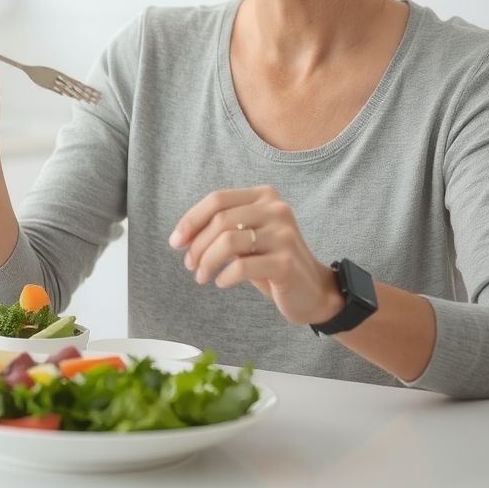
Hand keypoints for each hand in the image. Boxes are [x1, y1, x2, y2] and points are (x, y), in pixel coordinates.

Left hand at [168, 185, 342, 326]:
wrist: (312, 291)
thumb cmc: (271, 262)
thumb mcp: (246, 238)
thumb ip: (220, 230)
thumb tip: (181, 237)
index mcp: (264, 196)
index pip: (217, 199)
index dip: (191, 220)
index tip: (175, 242)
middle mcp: (277, 210)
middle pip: (220, 220)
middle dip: (197, 245)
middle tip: (190, 265)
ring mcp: (284, 235)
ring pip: (228, 242)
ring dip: (207, 262)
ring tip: (201, 276)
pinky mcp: (286, 263)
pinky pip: (242, 267)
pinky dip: (224, 276)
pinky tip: (221, 282)